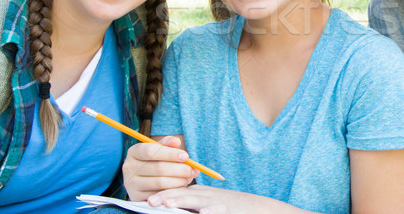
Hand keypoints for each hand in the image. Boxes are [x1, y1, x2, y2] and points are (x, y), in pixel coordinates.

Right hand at [123, 135, 198, 201]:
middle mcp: (128, 167)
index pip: (150, 151)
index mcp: (134, 152)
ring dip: (179, 180)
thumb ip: (168, 144)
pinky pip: (158, 195)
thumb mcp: (160, 149)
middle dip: (180, 169)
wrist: (146, 179)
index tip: (186, 156)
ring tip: (189, 177)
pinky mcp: (136, 197)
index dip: (170, 153)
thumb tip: (176, 141)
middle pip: (158, 168)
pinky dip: (173, 190)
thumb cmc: (156, 160)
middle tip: (193, 170)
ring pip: (160, 182)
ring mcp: (130, 184)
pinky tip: (181, 186)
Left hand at [147, 185, 302, 213]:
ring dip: (181, 201)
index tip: (144, 201)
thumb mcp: (209, 204)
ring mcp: (217, 203)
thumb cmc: (231, 208)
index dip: (162, 195)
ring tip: (167, 204)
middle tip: (149, 202)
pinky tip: (203, 213)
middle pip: (183, 194)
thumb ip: (191, 205)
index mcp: (199, 193)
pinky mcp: (228, 210)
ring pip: (196, 201)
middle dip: (165, 197)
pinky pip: (216, 211)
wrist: (259, 208)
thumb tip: (168, 205)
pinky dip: (209, 212)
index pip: (177, 191)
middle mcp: (206, 196)